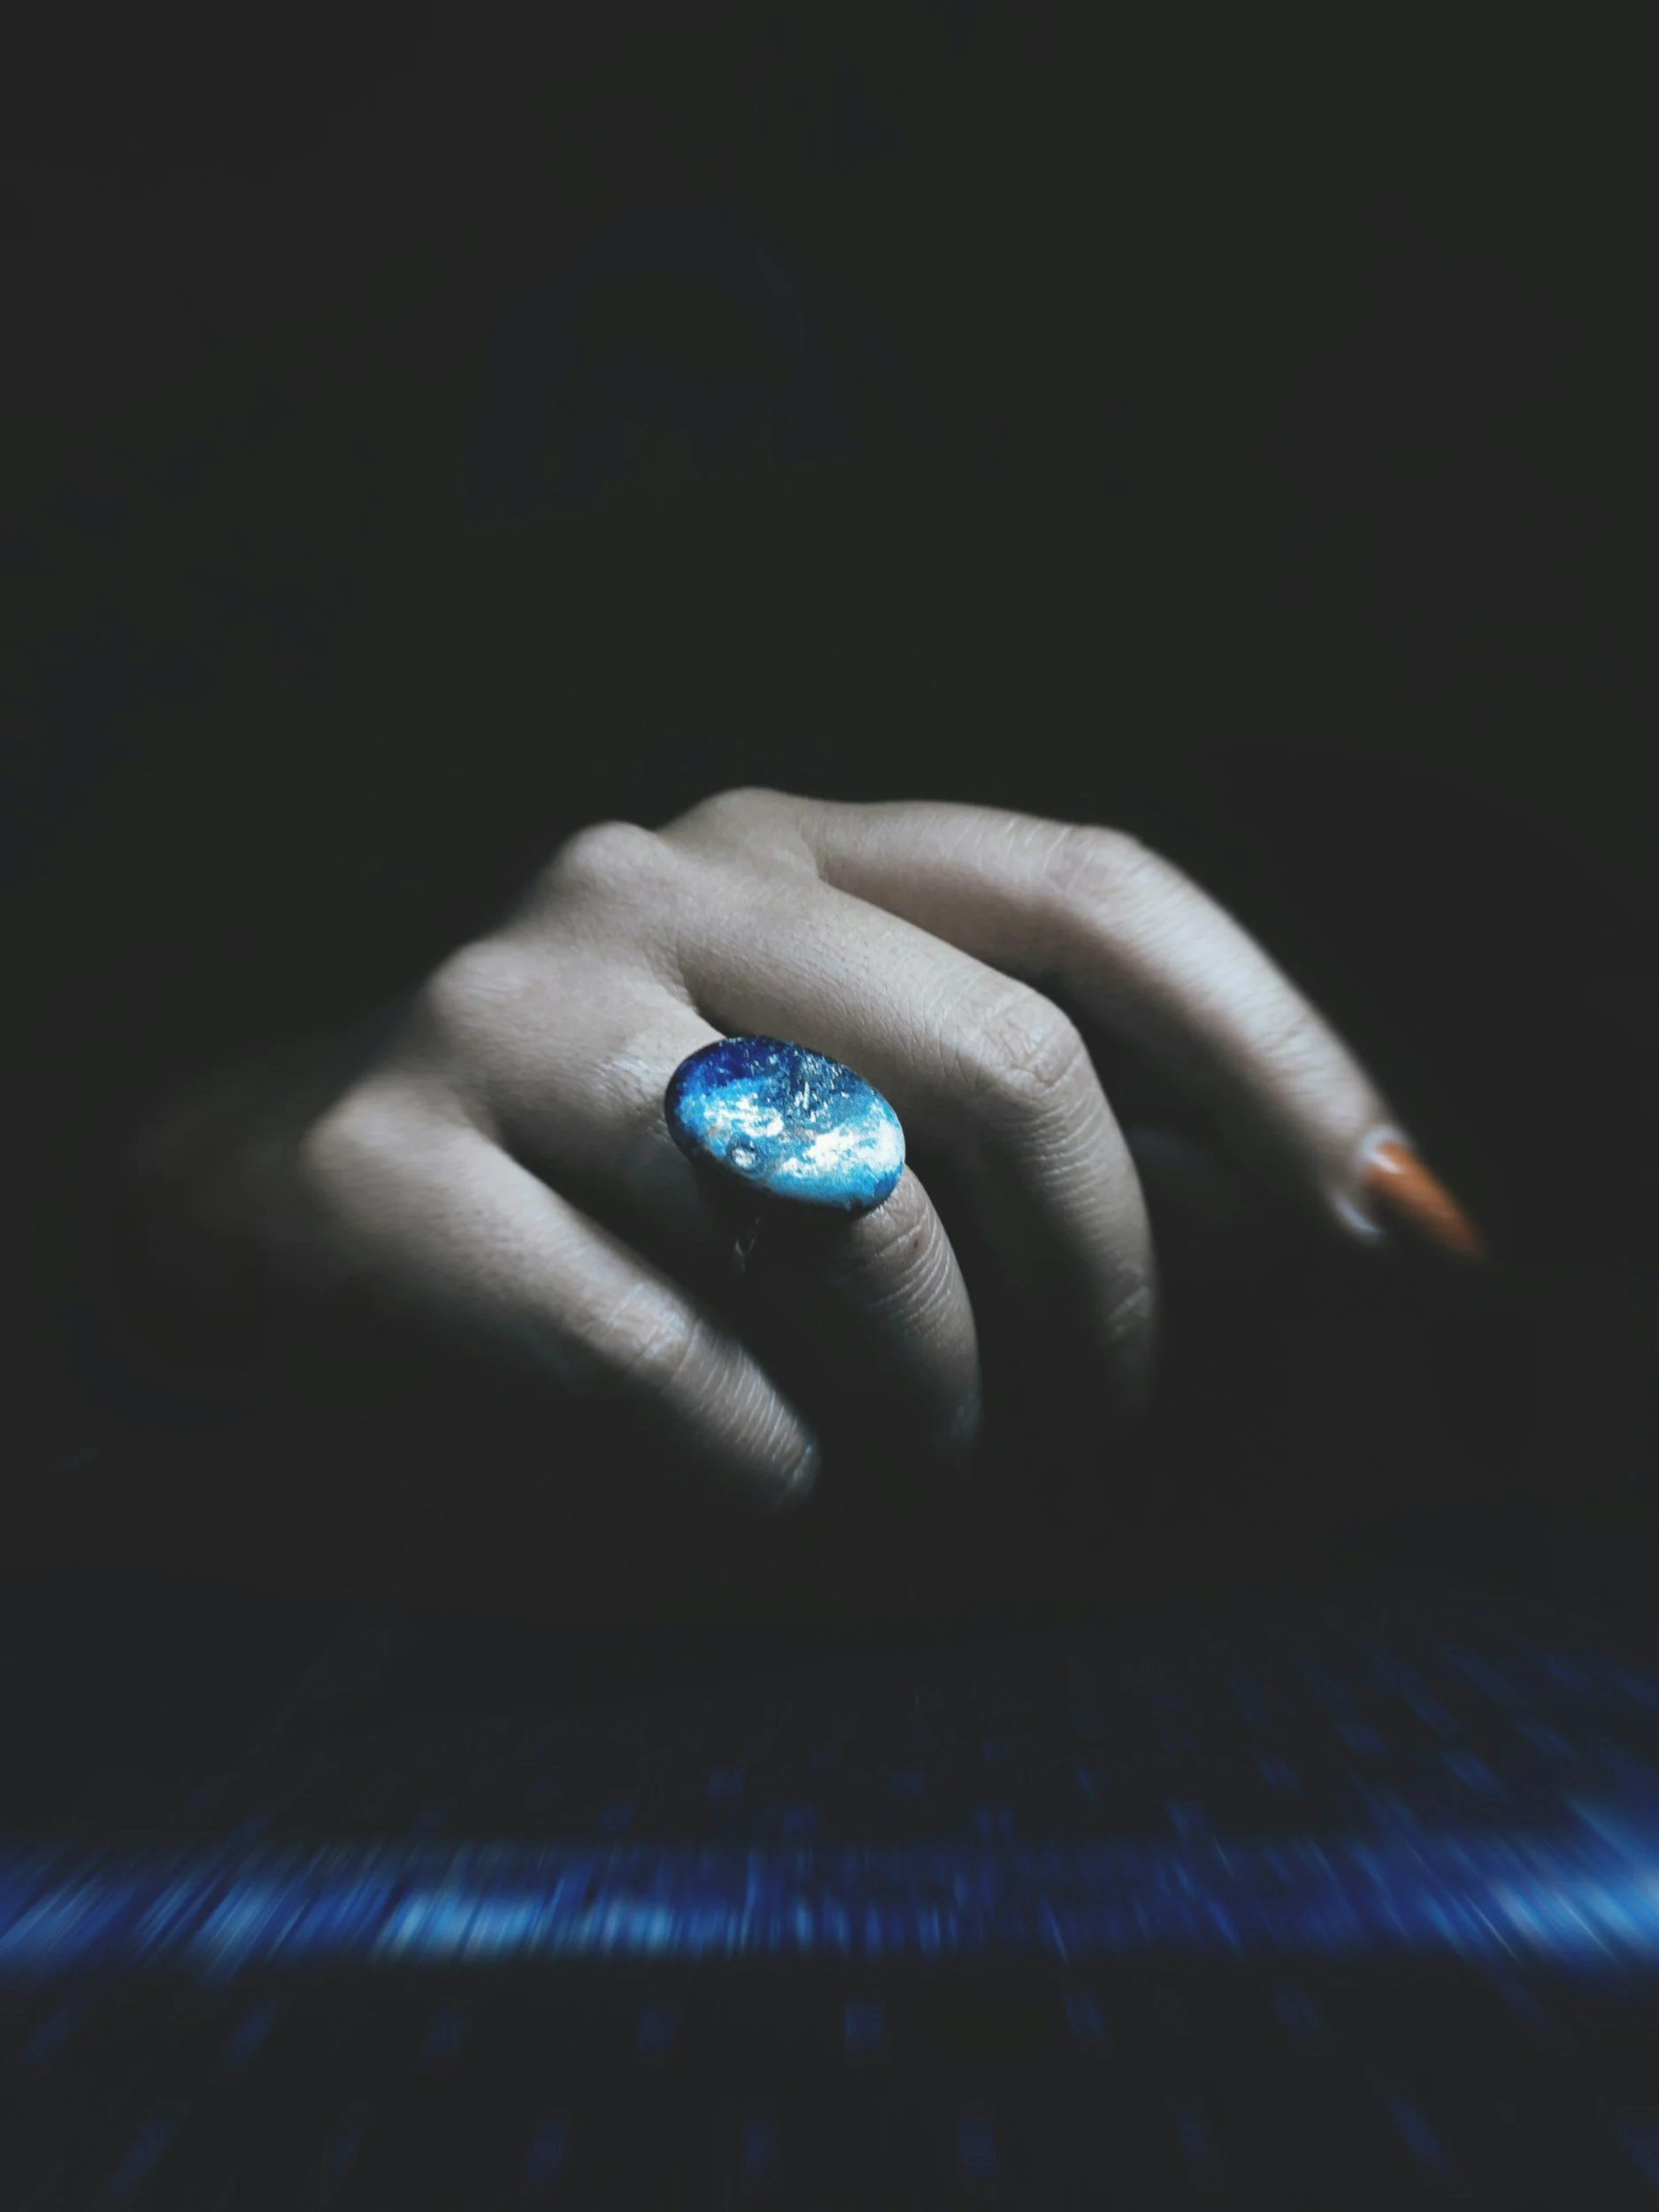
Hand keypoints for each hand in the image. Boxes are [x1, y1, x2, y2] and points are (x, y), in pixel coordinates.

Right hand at [106, 789, 1466, 1611]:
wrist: (263, 1214)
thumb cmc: (600, 1180)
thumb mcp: (828, 1101)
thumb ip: (1035, 1125)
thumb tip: (1285, 1203)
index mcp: (793, 848)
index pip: (1088, 885)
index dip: (1272, 1044)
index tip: (1382, 1218)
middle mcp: (659, 879)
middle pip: (996, 1055)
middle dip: (1108, 1285)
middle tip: (1102, 1427)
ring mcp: (512, 1006)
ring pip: (839, 1201)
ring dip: (936, 1389)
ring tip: (928, 1468)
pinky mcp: (383, 1161)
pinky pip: (648, 1337)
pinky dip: (751, 1448)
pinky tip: (769, 1481)